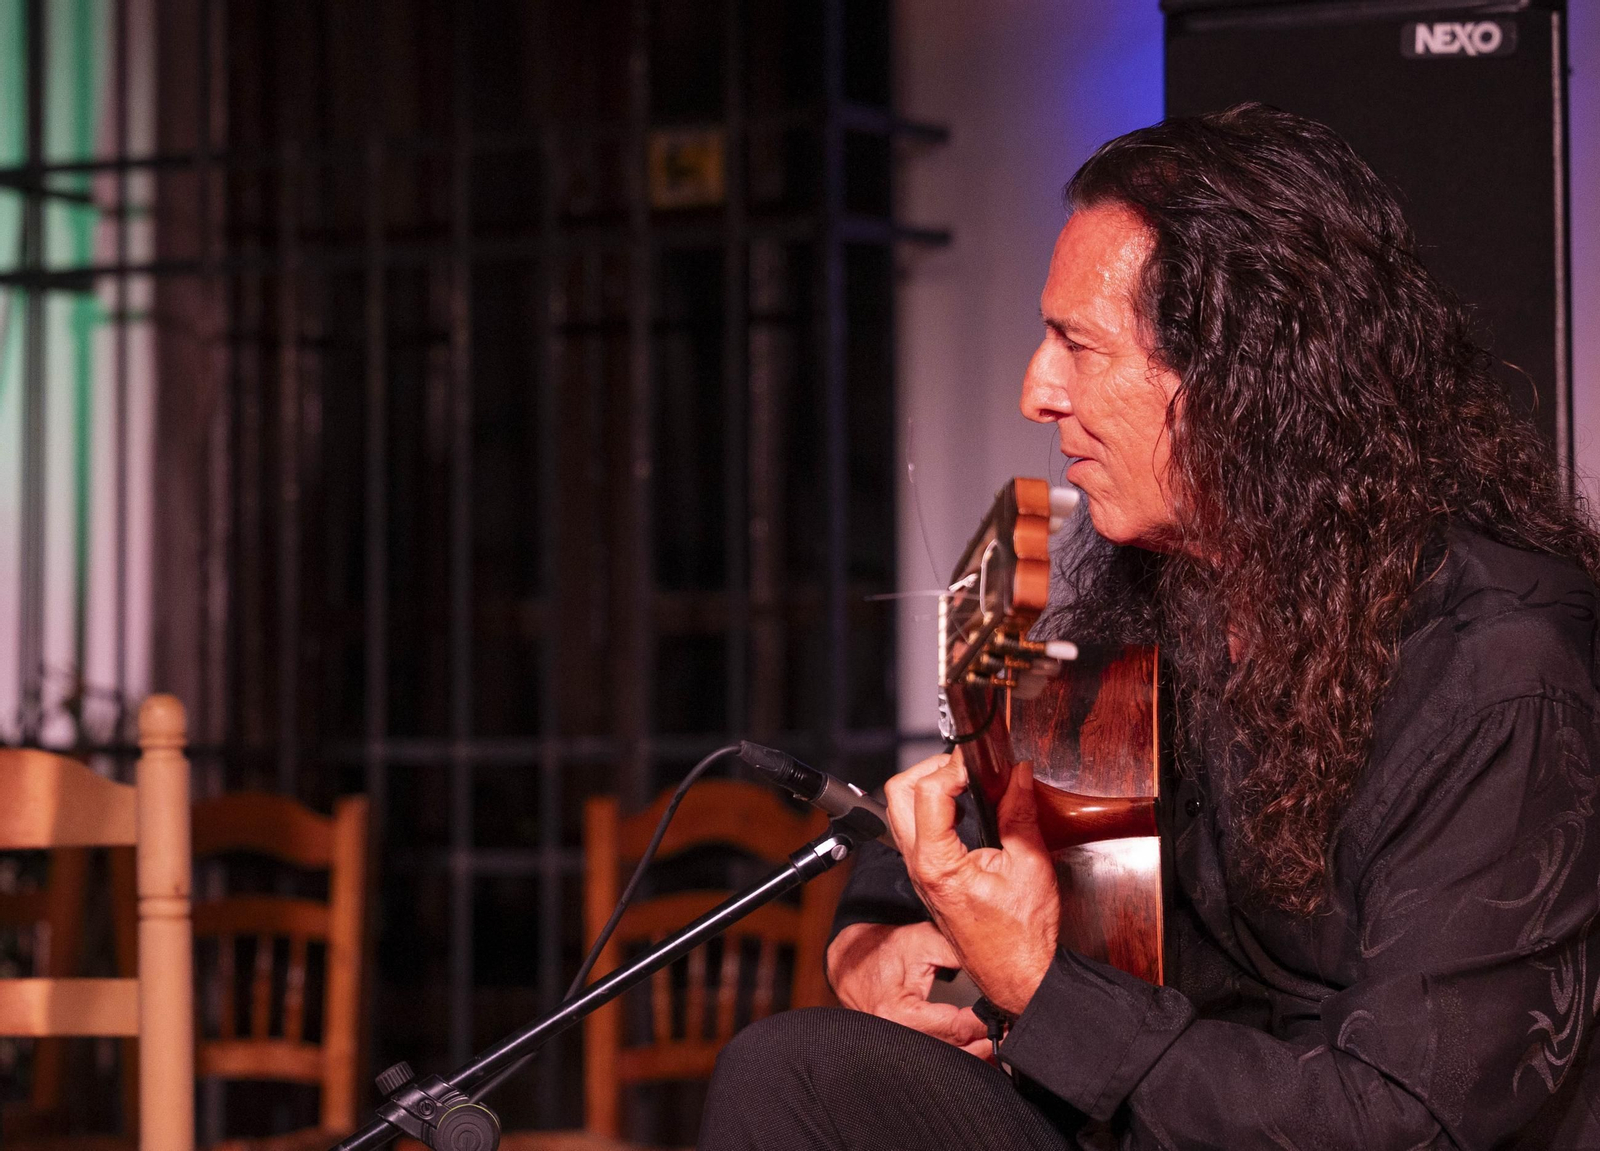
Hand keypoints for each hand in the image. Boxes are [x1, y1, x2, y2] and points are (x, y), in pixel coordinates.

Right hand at [825, 921, 990, 1056]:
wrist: (852, 960)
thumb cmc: (883, 949)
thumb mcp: (923, 940)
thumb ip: (959, 951)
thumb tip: (995, 965)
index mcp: (900, 1013)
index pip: (954, 1027)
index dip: (983, 1023)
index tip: (1005, 1015)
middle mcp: (898, 1037)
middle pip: (953, 1050)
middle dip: (984, 1043)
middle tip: (1010, 1033)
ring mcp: (898, 1046)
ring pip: (945, 1059)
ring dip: (973, 1053)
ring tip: (999, 1042)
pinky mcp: (903, 1046)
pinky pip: (936, 1056)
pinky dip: (958, 1053)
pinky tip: (977, 1048)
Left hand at [883, 751, 1059, 1015]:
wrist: (1017, 975)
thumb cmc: (1022, 936)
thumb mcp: (1029, 865)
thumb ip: (1020, 813)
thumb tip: (1018, 776)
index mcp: (938, 863)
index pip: (929, 792)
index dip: (954, 767)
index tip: (980, 763)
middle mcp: (919, 866)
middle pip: (898, 795)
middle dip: (929, 768)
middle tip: (963, 766)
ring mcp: (919, 873)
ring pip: (901, 812)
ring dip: (928, 788)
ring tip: (965, 783)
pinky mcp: (927, 877)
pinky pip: (915, 831)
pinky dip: (933, 809)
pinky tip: (964, 810)